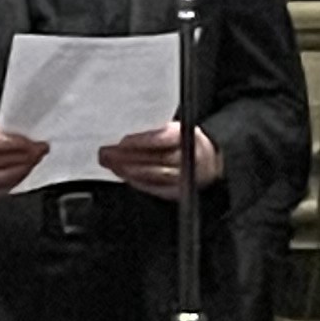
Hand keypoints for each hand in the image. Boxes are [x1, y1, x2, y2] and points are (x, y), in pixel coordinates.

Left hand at [97, 121, 223, 199]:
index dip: (141, 141)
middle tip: (106, 154)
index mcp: (188, 136)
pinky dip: (140, 183)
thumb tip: (125, 138)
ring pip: (155, 175)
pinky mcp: (183, 191)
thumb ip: (156, 131)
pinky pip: (159, 189)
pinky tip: (126, 177)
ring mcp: (188, 176)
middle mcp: (190, 157)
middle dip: (128, 157)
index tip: (122, 142)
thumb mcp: (176, 129)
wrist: (213, 161)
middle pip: (156, 158)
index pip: (163, 138)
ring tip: (112, 165)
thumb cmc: (186, 142)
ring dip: (129, 170)